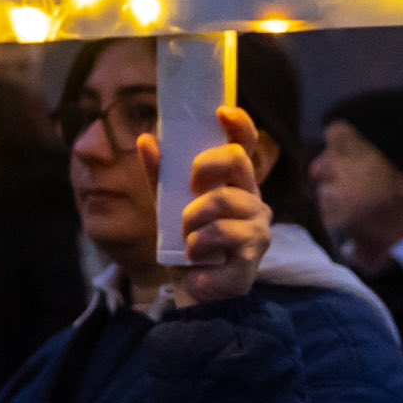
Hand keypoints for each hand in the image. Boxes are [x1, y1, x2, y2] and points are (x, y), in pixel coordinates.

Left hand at [140, 106, 273, 306]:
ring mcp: (257, 227)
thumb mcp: (166, 204)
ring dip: (193, 221)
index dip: (238, 123)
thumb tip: (145, 139)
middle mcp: (252, 199)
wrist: (189, 291)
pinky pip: (222, 237)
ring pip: (224, 201)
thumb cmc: (185, 243)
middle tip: (190, 189)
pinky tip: (196, 263)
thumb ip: (159, 173)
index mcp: (234, 183)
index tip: (220, 112)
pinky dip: (198, 249)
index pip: (244, 144)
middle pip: (237, 160)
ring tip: (188, 242)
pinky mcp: (253, 256)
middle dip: (205, 167)